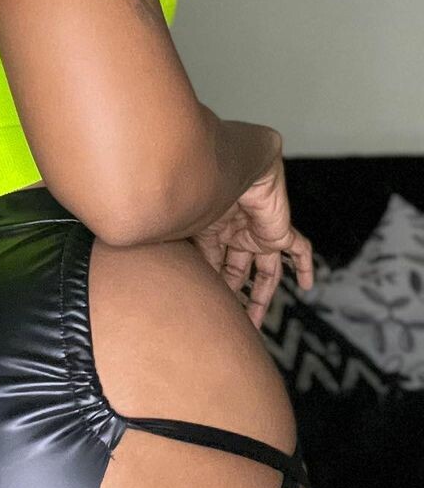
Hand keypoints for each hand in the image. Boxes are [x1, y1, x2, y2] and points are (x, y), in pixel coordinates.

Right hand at [188, 145, 313, 329]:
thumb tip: (179, 282)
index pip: (214, 262)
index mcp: (212, 228)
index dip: (213, 284)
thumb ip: (191, 255)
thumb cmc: (202, 189)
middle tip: (228, 319)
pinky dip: (305, 265)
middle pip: (237, 270)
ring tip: (255, 322)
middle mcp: (235, 231)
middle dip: (233, 294)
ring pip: (265, 270)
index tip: (208, 306)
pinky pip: (299, 249)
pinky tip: (308, 285)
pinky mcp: (280, 231)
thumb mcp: (192, 231)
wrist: (230, 165)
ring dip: (262, 295)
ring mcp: (259, 232)